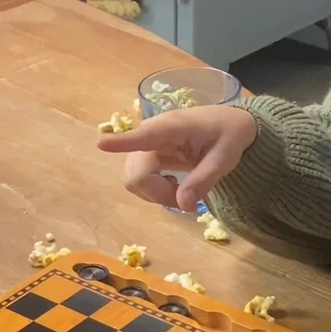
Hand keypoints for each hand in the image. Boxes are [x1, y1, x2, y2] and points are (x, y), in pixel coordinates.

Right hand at [97, 105, 256, 211]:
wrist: (229, 126)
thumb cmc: (227, 136)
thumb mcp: (224, 159)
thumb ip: (203, 180)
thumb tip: (183, 206)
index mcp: (171, 128)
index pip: (143, 136)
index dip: (121, 142)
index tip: (101, 144)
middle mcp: (151, 136)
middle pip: (136, 174)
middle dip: (157, 193)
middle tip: (185, 199)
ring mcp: (145, 147)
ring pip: (134, 181)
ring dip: (156, 194)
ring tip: (182, 190)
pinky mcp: (146, 157)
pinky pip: (138, 182)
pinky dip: (155, 192)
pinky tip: (173, 184)